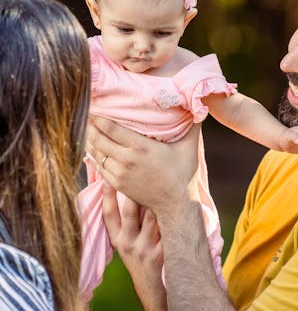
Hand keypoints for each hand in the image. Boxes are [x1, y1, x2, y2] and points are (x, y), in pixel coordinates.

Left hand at [86, 117, 200, 215]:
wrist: (176, 204)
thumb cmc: (183, 174)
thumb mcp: (189, 147)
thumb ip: (192, 125)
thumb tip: (199, 106)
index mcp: (140, 146)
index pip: (109, 127)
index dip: (97, 116)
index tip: (92, 106)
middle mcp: (126, 159)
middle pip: (97, 138)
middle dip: (89, 125)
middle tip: (84, 114)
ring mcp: (119, 173)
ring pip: (95, 152)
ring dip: (89, 140)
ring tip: (86, 129)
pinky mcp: (117, 184)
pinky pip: (98, 167)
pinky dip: (94, 156)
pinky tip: (92, 148)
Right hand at [102, 184, 168, 310]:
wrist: (154, 293)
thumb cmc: (141, 263)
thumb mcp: (127, 246)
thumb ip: (126, 225)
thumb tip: (126, 195)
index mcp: (117, 240)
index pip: (108, 213)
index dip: (107, 194)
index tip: (107, 175)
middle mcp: (127, 244)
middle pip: (130, 211)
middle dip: (133, 190)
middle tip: (138, 169)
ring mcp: (143, 249)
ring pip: (150, 217)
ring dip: (155, 199)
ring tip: (160, 179)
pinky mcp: (159, 255)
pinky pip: (165, 230)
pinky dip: (170, 216)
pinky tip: (176, 201)